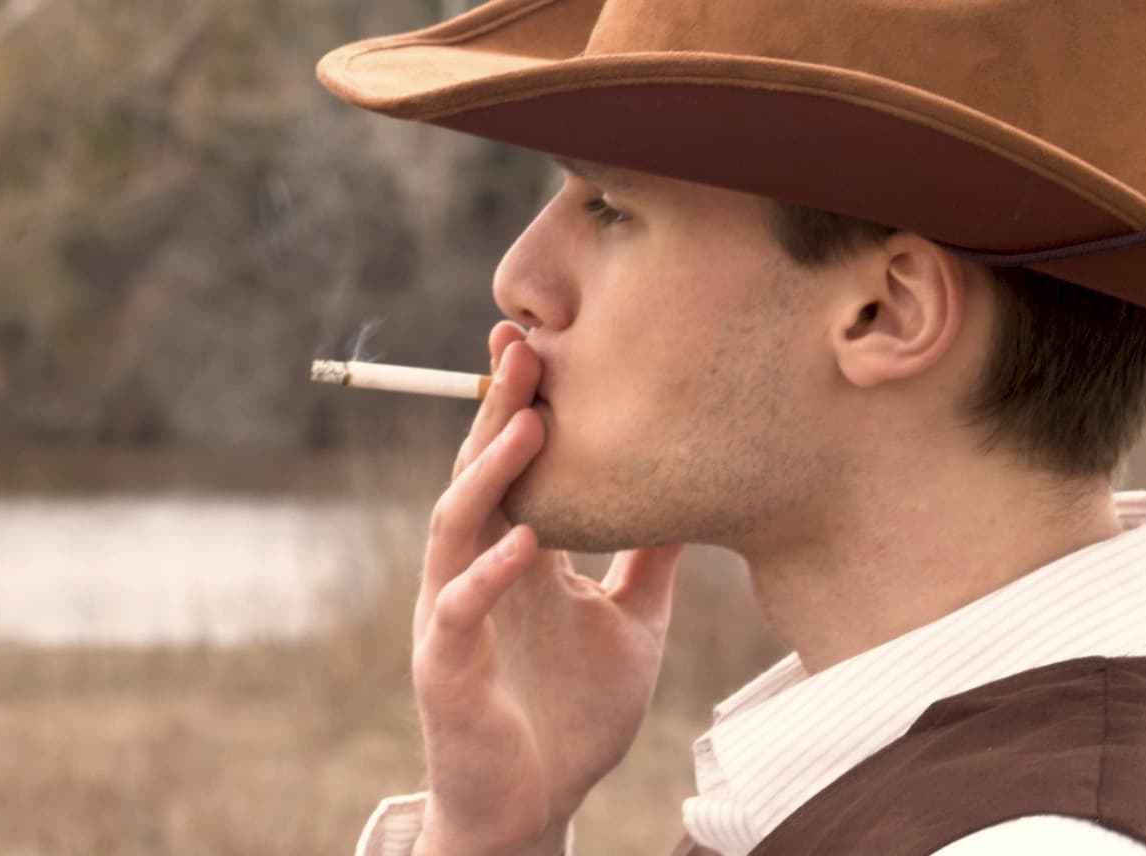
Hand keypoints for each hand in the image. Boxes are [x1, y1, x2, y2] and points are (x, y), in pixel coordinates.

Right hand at [409, 321, 683, 855]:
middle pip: (478, 473)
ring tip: (526, 426)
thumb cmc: (574, 716)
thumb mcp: (632, 623)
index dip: (519, 405)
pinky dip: (487, 576)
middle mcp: (476, 569)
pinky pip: (460, 611)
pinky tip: (522, 544)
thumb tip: (699, 492)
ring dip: (488, 474)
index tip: (541, 340)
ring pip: (457, 526)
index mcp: (516, 553)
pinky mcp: (446, 666)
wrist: (535, 804)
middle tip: (523, 347)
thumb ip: (651, 562)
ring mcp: (453, 614)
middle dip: (498, 410)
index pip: (511, 465)